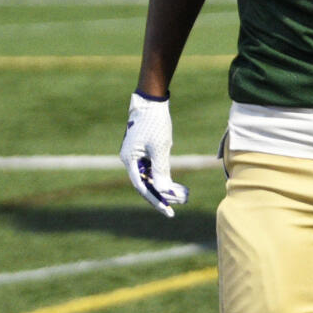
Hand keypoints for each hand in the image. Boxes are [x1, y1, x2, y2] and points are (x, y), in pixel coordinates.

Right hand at [119, 91, 188, 216]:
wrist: (152, 100)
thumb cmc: (155, 123)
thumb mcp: (160, 148)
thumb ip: (160, 171)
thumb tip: (163, 191)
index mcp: (129, 160)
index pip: (142, 187)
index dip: (156, 201)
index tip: (169, 212)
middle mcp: (130, 159)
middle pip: (146, 183)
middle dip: (163, 194)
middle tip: (180, 203)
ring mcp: (136, 154)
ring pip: (150, 176)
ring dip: (165, 185)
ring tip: (182, 193)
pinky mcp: (143, 149)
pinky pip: (152, 167)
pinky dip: (163, 174)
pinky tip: (175, 181)